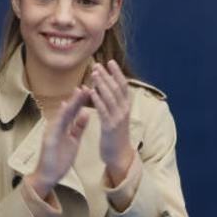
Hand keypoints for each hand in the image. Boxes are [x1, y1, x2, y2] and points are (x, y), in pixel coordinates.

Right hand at [27, 88, 90, 200]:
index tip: (91, 90)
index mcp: (63, 127)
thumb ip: (78, 127)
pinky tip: (67, 106)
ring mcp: (51, 131)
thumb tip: (85, 113)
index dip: (82, 101)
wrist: (48, 175)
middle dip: (78, 98)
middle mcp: (56, 126)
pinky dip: (62, 114)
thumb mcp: (73, 140)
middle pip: (69, 109)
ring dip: (72, 102)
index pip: (74, 111)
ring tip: (80, 91)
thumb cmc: (59, 159)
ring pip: (63, 114)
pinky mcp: (49, 138)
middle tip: (88, 85)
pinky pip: (57, 124)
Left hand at [89, 60, 134, 184]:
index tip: (109, 61)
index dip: (117, 73)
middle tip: (97, 64)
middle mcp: (124, 110)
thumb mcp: (116, 116)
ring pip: (110, 97)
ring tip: (94, 73)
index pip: (122, 85)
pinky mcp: (110, 126)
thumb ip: (112, 103)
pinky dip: (98, 100)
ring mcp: (117, 118)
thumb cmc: (115, 135)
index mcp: (125, 107)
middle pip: (117, 88)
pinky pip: (103, 110)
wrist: (119, 155)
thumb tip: (105, 88)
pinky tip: (91, 91)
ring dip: (102, 84)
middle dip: (107, 75)